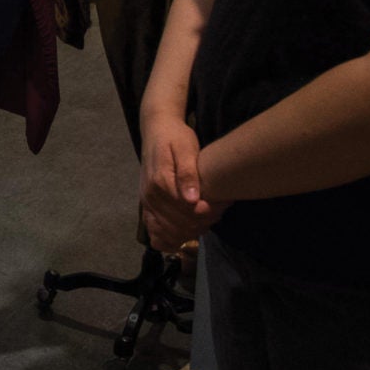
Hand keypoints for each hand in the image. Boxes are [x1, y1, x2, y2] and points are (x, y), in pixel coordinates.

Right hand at [140, 113, 225, 251]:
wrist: (156, 130)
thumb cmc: (175, 137)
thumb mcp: (185, 147)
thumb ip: (188, 173)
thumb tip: (192, 200)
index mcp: (160, 183)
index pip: (186, 212)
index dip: (208, 213)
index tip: (223, 204)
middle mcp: (150, 196)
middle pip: (179, 224)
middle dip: (203, 222)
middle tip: (219, 210)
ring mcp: (147, 203)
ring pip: (169, 232)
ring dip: (191, 231)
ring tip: (208, 217)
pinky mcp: (147, 206)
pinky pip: (155, 232)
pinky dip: (170, 238)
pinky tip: (186, 232)